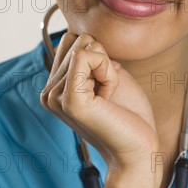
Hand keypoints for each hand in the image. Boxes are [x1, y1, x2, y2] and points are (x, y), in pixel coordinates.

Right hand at [40, 32, 159, 174]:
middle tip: (108, 93)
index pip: (71, 40)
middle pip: (77, 39)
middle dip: (102, 61)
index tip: (105, 85)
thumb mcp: (108, 75)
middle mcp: (49, 92)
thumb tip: (81, 37)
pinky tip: (108, 97)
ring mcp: (55, 96)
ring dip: (106, 69)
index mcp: (55, 88)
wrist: (139, 150)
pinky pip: (86, 56)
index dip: (98, 56)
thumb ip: (91, 56)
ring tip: (108, 98)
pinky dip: (107, 71)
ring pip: (84, 46)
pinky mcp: (69, 99)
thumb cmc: (129, 115)